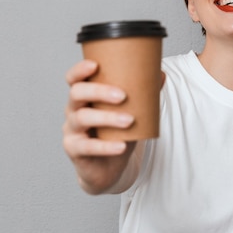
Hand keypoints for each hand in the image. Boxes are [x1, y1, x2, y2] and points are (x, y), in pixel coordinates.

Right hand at [62, 59, 136, 193]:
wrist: (108, 167)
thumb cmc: (115, 133)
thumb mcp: (129, 112)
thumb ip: (142, 94)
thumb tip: (160, 74)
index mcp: (84, 97)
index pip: (74, 79)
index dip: (79, 70)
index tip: (94, 65)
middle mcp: (73, 110)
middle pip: (77, 94)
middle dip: (99, 92)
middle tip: (122, 96)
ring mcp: (71, 131)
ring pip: (82, 118)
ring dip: (107, 118)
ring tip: (129, 121)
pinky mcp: (75, 150)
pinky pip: (87, 147)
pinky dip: (106, 146)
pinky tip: (121, 146)